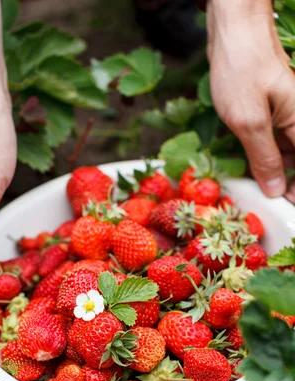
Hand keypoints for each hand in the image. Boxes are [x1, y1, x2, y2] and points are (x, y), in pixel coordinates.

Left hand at [207, 0, 294, 200]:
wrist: (232, 31)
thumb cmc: (241, 69)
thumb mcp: (249, 121)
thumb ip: (264, 157)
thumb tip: (277, 189)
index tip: (289, 208)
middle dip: (288, 184)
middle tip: (276, 206)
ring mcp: (283, 116)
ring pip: (285, 154)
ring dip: (275, 173)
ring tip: (263, 194)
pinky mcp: (267, 112)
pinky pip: (271, 142)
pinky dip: (263, 157)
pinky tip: (253, 170)